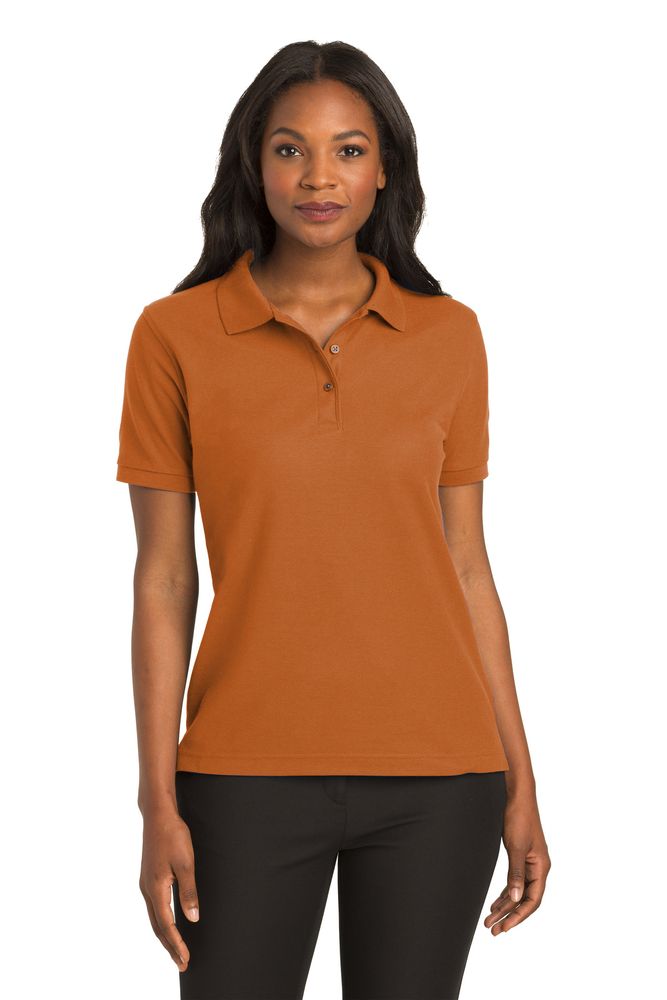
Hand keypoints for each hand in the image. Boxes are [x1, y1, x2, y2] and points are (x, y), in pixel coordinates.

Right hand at [139, 808, 199, 970]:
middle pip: (157, 926)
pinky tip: (169, 923)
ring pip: (155, 918)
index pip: (166, 925)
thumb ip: (188, 892)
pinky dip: (161, 921)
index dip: (176, 944)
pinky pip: (154, 907)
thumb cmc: (173, 835)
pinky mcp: (149, 877)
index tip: (185, 959)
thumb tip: (192, 919)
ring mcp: (146, 883)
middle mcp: (147, 889)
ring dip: (165, 936)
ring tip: (176, 949)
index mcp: (156, 888)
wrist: (158, 815)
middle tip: (182, 963)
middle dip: (170, 946)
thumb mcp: (186, 863)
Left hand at [484, 791, 550, 934]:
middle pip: (524, 899)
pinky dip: (504, 893)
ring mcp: (530, 862)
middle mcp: (538, 867)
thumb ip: (516, 874)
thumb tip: (514, 899)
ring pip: (518, 891)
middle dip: (509, 915)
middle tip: (492, 929)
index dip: (518, 915)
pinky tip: (495, 902)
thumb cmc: (519, 818)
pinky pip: (514, 881)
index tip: (504, 927)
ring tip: (489, 919)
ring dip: (504, 906)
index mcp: (541, 867)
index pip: (533, 900)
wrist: (517, 795)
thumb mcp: (516, 847)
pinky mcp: (521, 856)